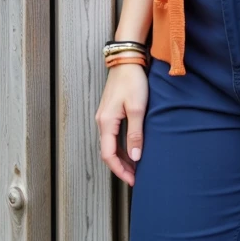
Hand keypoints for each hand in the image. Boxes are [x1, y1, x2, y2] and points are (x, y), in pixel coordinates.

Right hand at [95, 62, 148, 184]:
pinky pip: (113, 135)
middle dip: (121, 166)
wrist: (127, 60)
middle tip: (137, 176)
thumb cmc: (132, 81)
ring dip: (122, 157)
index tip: (133, 180)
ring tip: (137, 166)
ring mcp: (105, 116)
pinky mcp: (110, 111)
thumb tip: (135, 157)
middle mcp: (102, 121)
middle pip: (108, 151)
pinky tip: (132, 148)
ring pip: (111, 144)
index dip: (120, 170)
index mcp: (106, 122)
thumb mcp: (137, 108)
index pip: (108, 155)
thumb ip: (135, 134)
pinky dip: (122, 146)